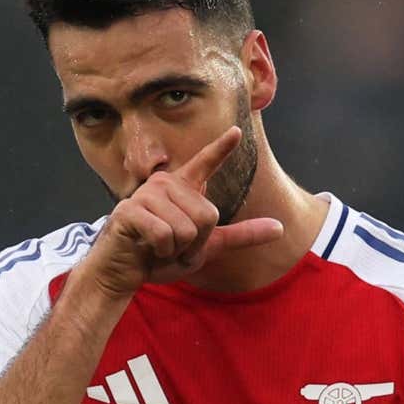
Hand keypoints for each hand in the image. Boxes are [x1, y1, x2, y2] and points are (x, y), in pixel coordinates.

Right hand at [79, 126, 283, 296]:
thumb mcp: (207, 247)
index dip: (221, 148)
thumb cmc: (161, 255)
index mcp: (183, 188)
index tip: (236, 131)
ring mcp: (146, 194)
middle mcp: (165, 183)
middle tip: (173, 246)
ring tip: (158, 246)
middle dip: (196, 243)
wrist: (123, 272)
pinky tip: (146, 247)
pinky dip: (161, 252)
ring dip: (177, 250)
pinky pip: (166, 236)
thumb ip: (241, 235)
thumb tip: (281, 228)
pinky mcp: (130, 211)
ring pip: (188, 229)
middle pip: (208, 215)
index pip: (206, 163)